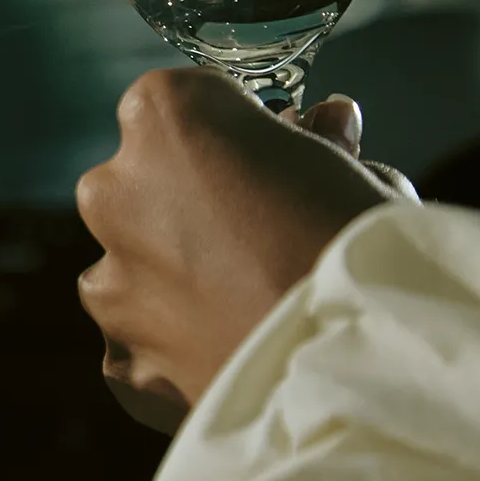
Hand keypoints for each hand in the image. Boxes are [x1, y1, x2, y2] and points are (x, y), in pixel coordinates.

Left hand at [77, 68, 395, 428]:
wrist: (368, 373)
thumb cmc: (371, 253)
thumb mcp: (360, 173)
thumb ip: (317, 144)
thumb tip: (325, 123)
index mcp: (163, 119)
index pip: (179, 107)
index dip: (231, 136)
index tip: (271, 165)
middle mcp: (113, 191)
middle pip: (140, 186)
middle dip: (189, 206)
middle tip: (264, 242)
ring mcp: (108, 281)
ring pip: (131, 270)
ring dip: (175, 283)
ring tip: (253, 312)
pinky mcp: (121, 361)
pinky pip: (139, 348)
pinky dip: (175, 353)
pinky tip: (233, 359)